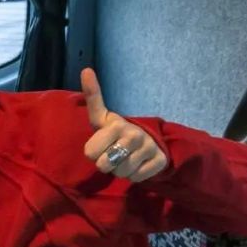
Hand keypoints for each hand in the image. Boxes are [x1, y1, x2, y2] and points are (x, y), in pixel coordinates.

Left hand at [81, 67, 167, 182]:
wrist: (149, 140)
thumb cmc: (117, 130)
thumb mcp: (101, 117)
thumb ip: (92, 97)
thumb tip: (86, 69)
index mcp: (116, 125)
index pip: (90, 152)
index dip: (91, 153)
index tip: (98, 144)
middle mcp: (134, 135)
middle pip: (104, 165)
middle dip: (105, 163)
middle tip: (112, 153)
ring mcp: (148, 148)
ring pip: (121, 173)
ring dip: (119, 169)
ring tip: (124, 158)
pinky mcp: (160, 161)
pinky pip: (136, 178)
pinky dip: (134, 175)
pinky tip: (137, 163)